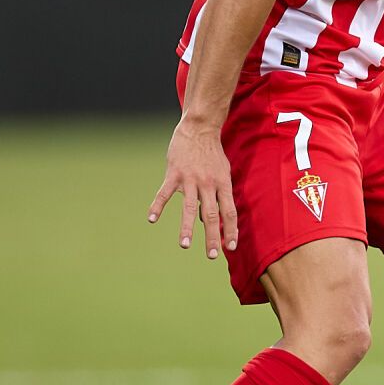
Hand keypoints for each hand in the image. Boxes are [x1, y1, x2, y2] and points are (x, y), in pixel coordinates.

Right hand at [148, 119, 238, 257]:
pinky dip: (157, 206)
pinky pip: (164, 193)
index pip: (229, 212)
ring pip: (189, 207)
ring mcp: (190, 179)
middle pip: (212, 214)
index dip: (231, 230)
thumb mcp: (222, 173)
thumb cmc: (212, 154)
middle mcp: (208, 184)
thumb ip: (218, 195)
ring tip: (185, 245)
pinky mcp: (173, 174)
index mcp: (223, 184)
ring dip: (187, 228)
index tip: (231, 247)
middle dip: (213, 236)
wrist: (199, 129)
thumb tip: (207, 220)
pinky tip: (152, 219)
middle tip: (212, 255)